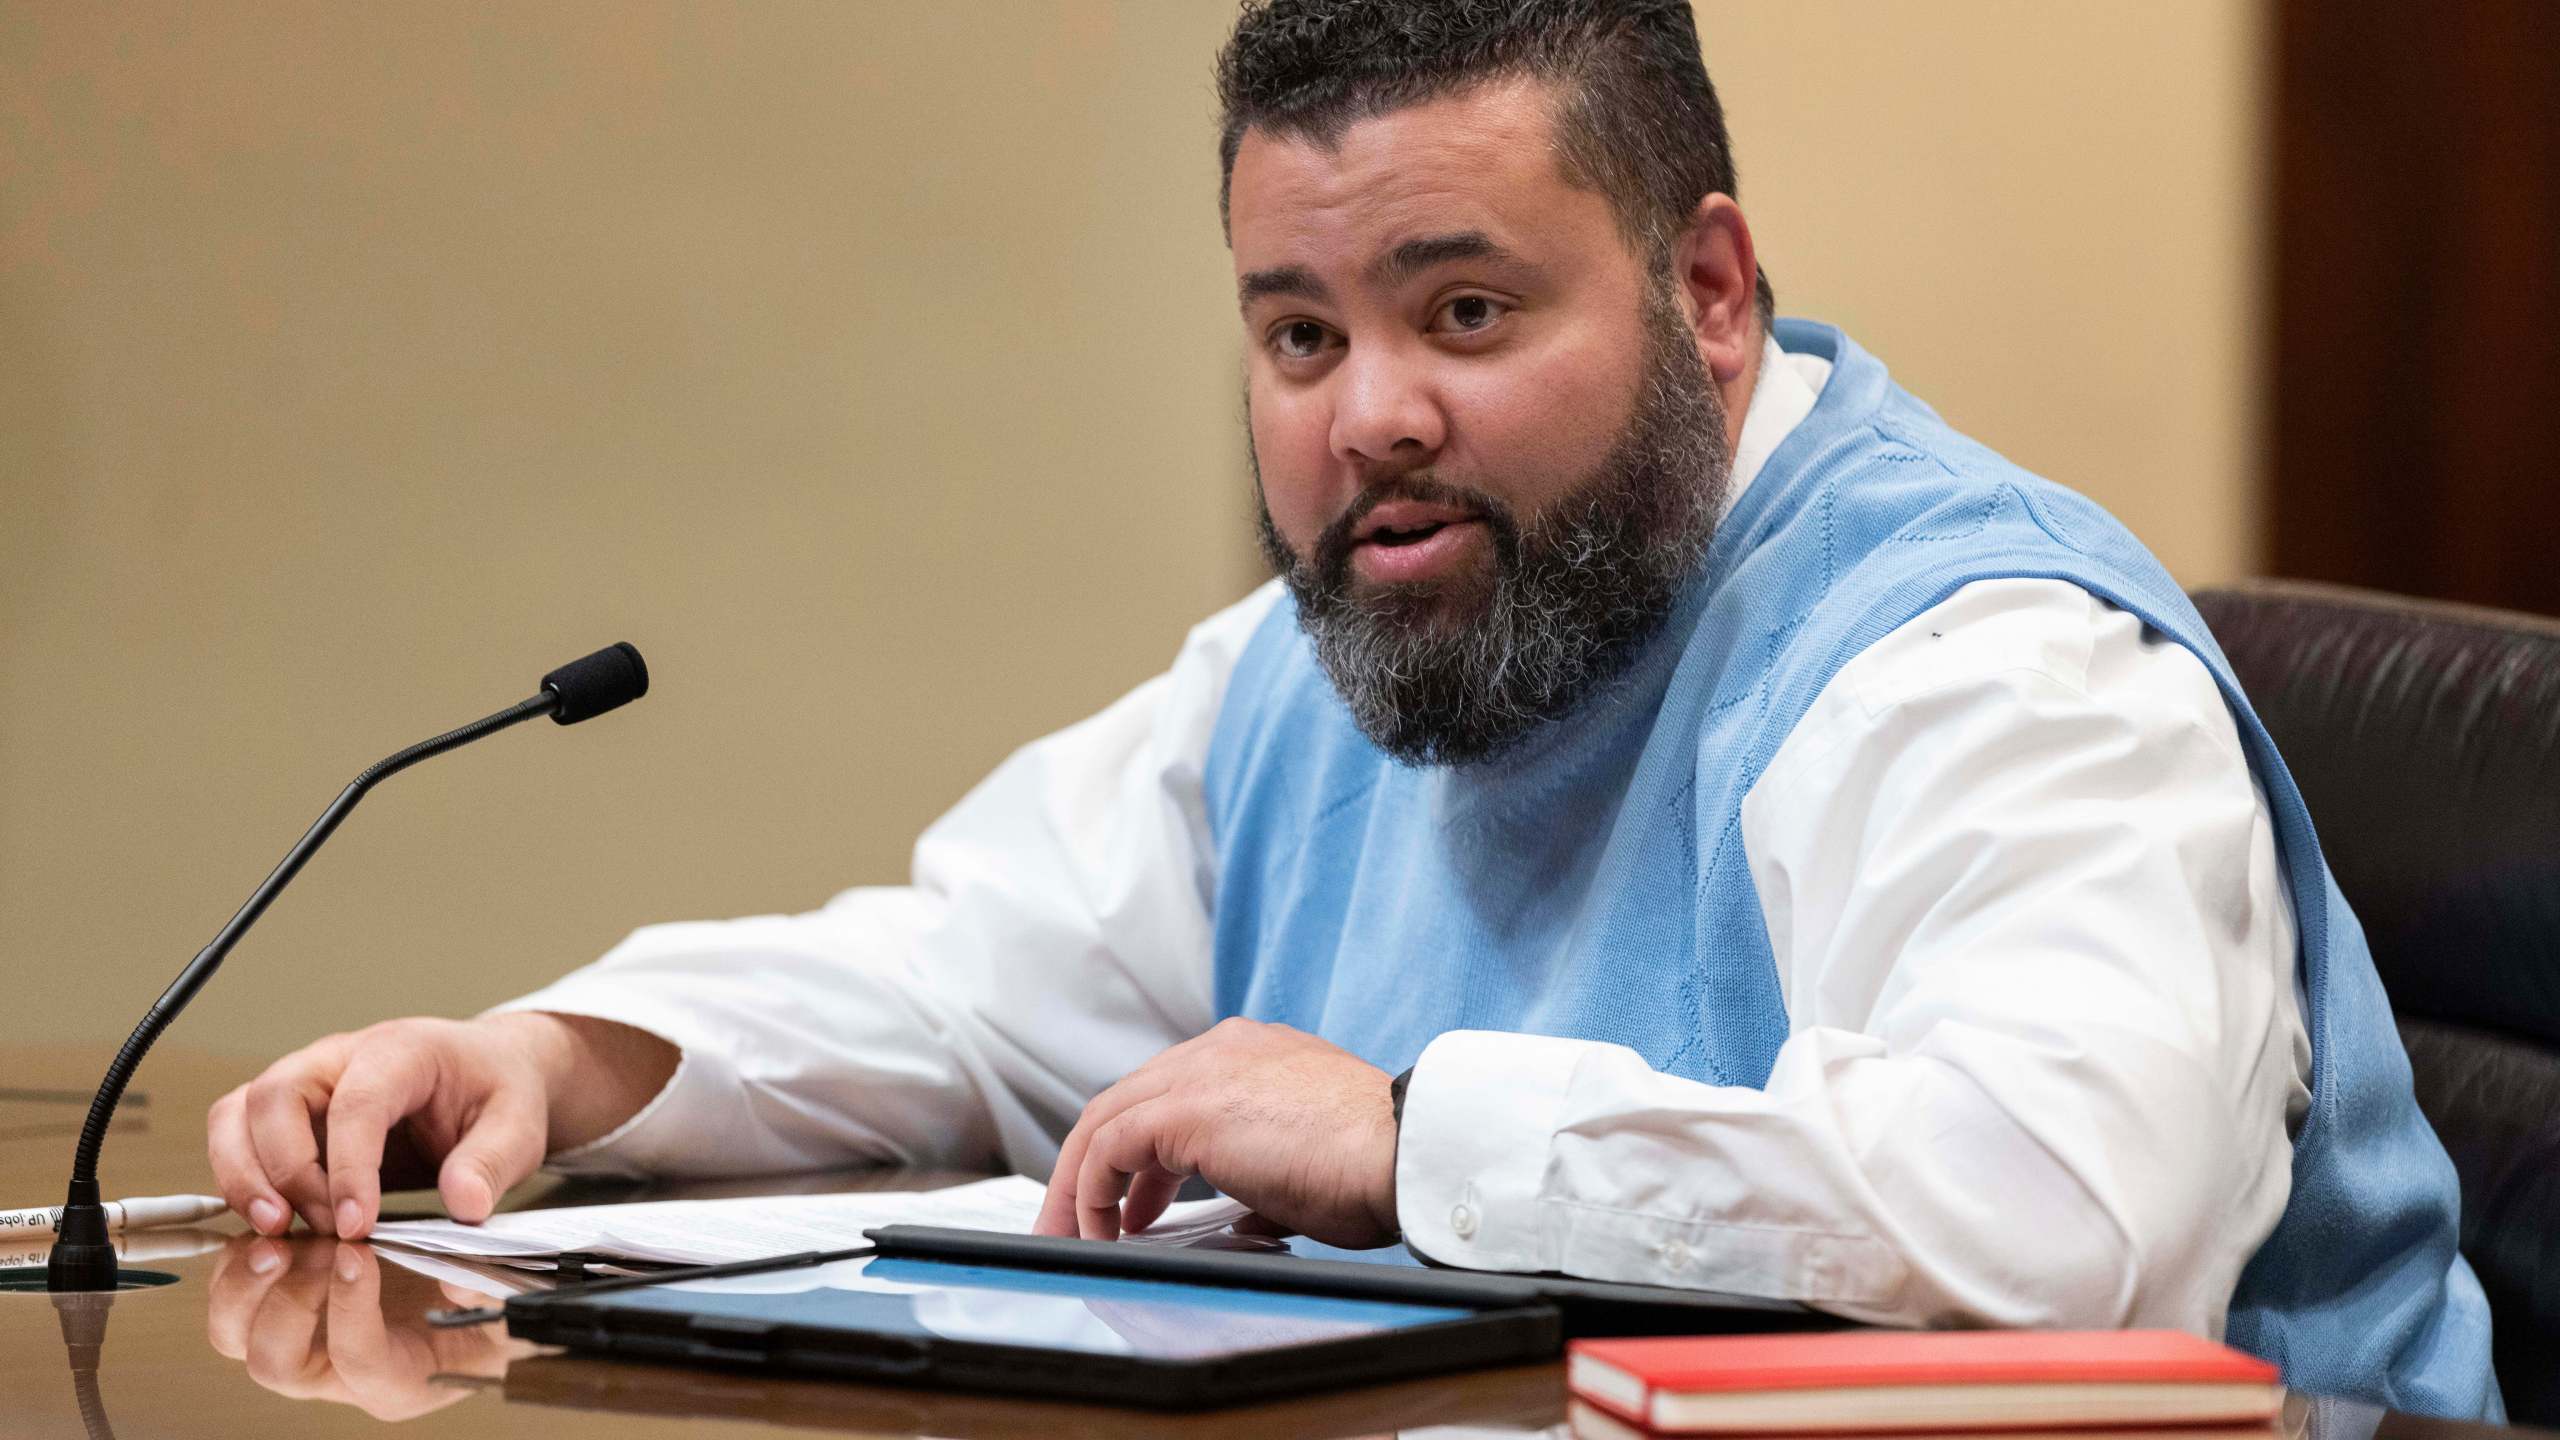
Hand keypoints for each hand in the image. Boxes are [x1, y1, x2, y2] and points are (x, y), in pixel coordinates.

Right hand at [205, 1011, 672, 1239]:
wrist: (486, 1074)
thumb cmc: (496, 1092)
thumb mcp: (518, 1126)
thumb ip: (493, 1162)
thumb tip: (466, 1205)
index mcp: (401, 1051)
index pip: (357, 1103)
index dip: (349, 1168)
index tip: (358, 1226)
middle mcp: (339, 1057)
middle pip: (274, 1097)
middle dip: (285, 1171)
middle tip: (322, 1230)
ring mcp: (306, 1082)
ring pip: (238, 1114)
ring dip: (245, 1176)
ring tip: (279, 1231)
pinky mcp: (288, 1114)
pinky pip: (236, 1136)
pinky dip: (239, 1180)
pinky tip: (273, 1224)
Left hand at [205, 1235, 529, 1419]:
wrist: (485, 1278)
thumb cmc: (501, 1298)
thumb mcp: (515, 1293)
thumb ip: (489, 1287)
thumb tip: (458, 1281)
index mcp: (400, 1382)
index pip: (357, 1361)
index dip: (351, 1308)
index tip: (362, 1250)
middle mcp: (341, 1372)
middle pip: (274, 1361)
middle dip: (285, 1300)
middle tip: (312, 1244)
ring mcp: (308, 1340)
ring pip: (238, 1332)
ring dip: (249, 1282)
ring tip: (281, 1232)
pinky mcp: (288, 1303)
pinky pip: (237, 1291)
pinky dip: (242, 1255)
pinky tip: (277, 1218)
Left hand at [1032, 1018, 1398, 1247]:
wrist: (1401, 1152)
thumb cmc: (1375, 1165)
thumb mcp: (1305, 1166)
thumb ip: (1263, 1182)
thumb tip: (1245, 1220)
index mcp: (1252, 1053)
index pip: (1167, 1094)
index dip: (1138, 1155)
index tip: (1131, 1205)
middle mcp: (1219, 1050)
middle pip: (1124, 1103)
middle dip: (1093, 1170)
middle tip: (1081, 1223)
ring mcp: (1200, 1072)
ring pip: (1104, 1121)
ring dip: (1081, 1184)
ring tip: (1076, 1236)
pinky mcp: (1185, 1109)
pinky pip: (1110, 1148)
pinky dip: (1092, 1191)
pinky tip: (1101, 1232)